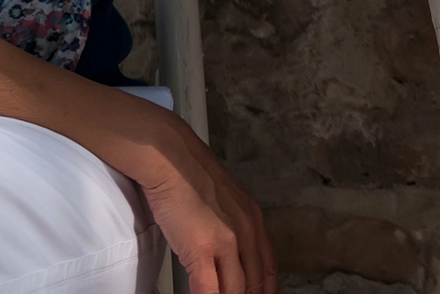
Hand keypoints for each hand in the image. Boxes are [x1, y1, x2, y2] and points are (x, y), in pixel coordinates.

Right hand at [137, 116, 276, 293]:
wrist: (171, 159)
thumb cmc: (189, 174)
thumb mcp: (225, 198)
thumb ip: (231, 224)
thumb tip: (225, 248)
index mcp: (253, 220)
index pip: (268, 266)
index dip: (266, 289)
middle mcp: (247, 232)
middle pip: (255, 282)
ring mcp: (226, 242)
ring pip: (236, 290)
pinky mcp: (202, 249)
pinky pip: (209, 290)